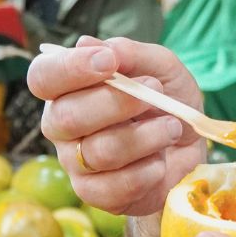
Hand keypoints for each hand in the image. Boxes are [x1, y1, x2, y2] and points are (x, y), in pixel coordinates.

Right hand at [28, 36, 205, 215]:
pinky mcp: (95, 193)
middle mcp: (62, 125)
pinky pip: (114, 187)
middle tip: (153, 92)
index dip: (69, 68)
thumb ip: (131, 54)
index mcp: (69, 88)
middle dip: (117, 103)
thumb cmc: (169, 101)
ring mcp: (74, 163)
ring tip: (172, 127)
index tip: (108, 61)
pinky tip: (161, 161)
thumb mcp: (162, 68)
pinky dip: (147, 171)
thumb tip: (89, 43)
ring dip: (146, 137)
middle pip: (67, 116)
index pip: (43, 76)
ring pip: (98, 152)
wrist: (192, 146)